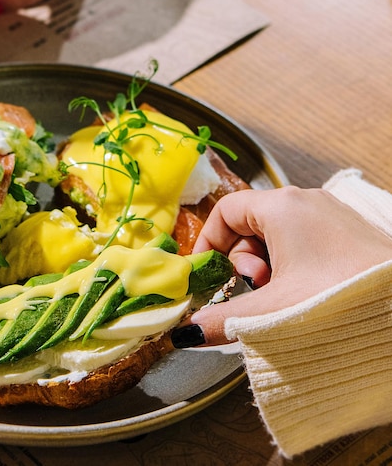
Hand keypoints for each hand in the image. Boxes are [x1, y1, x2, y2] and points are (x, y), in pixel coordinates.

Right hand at [176, 186, 391, 345]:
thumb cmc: (338, 298)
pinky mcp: (348, 232)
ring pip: (277, 235)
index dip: (209, 240)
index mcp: (282, 206)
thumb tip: (187, 333)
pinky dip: (292, 266)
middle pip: (251, 223)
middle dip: (245, 259)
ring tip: (285, 294)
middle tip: (258, 287)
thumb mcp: (272, 308)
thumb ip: (222, 319)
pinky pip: (304, 241)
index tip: (207, 271)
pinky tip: (305, 292)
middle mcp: (305, 202)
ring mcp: (330, 215)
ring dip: (269, 266)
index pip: (226, 210)